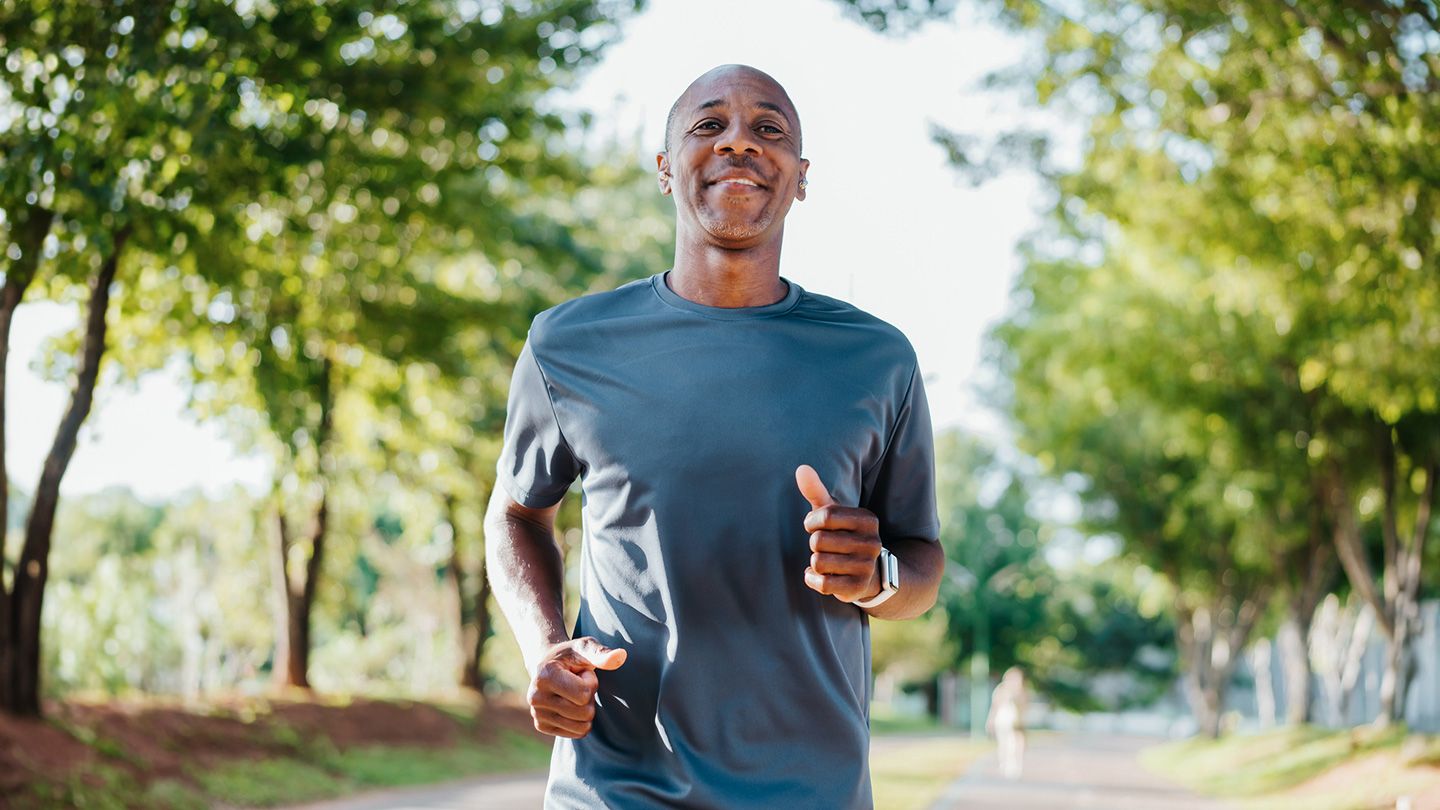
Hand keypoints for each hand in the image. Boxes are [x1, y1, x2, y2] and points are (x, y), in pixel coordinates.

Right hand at [527, 637, 625, 738]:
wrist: (547, 665)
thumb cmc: (570, 656)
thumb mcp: (584, 648)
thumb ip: (601, 653)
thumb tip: (621, 655)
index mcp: (544, 676)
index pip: (584, 695)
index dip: (590, 682)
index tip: (580, 673)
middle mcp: (535, 698)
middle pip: (585, 713)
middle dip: (589, 697)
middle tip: (577, 684)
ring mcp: (537, 714)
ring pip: (583, 726)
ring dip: (586, 709)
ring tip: (573, 693)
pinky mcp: (541, 726)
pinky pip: (578, 733)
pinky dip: (581, 720)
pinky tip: (569, 704)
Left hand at [795, 464, 882, 603]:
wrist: (869, 573)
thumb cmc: (843, 535)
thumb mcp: (833, 513)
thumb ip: (817, 491)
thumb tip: (801, 468)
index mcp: (867, 519)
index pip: (825, 516)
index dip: (811, 522)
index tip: (813, 525)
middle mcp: (872, 543)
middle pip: (818, 540)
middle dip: (814, 544)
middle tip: (824, 546)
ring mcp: (866, 567)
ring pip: (819, 562)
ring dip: (815, 562)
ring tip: (826, 560)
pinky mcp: (857, 588)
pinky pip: (822, 583)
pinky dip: (813, 579)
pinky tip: (819, 576)